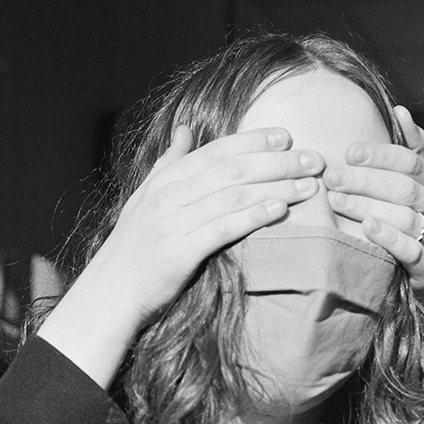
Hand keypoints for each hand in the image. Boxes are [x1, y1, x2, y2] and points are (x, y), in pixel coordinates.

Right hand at [79, 125, 327, 328]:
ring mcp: (173, 224)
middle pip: (232, 170)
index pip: (216, 152)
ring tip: (309, 185)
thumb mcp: (144, 199)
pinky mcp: (180, 253)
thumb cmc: (132, 248)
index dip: (253, 141)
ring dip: (276, 187)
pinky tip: (280, 209)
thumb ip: (168, 164)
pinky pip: (223, 228)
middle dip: (278, 161)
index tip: (287, 136)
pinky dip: (253, 216)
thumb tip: (185, 130)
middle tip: (314, 159)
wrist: (110, 294)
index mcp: (164, 181)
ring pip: (234, 196)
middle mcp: (169, 197)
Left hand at [320, 105, 423, 288]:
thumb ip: (403, 148)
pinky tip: (366, 228)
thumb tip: (400, 111)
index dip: (378, 155)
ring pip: (405, 217)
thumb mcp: (399, 180)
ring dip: (367, 206)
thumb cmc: (394, 216)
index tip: (347, 152)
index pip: (411, 161)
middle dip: (365, 181)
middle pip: (405, 188)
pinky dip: (388, 238)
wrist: (400, 271)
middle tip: (332, 177)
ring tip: (336, 201)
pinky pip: (412, 251)